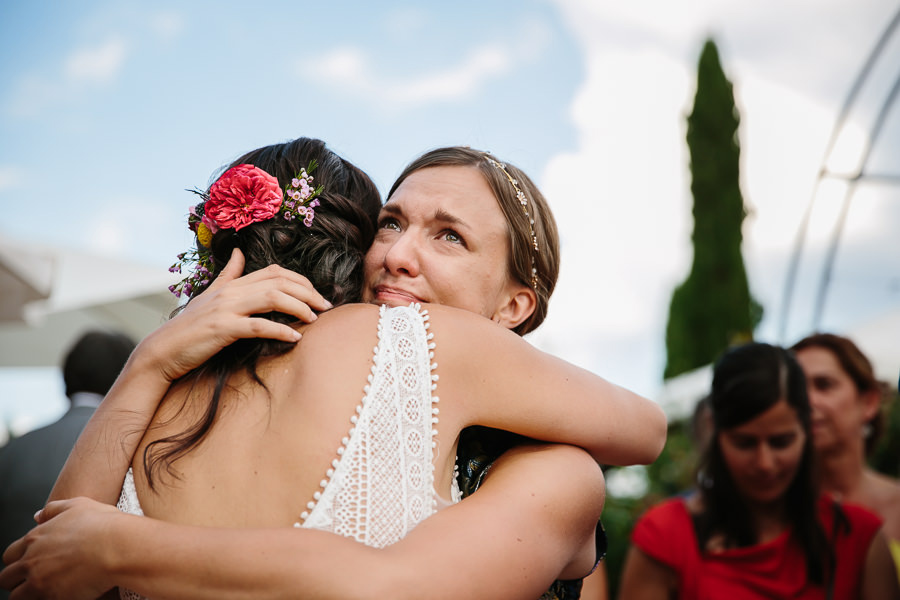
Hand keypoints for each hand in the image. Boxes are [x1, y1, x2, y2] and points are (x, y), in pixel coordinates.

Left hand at [0, 498, 119, 598]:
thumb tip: (38, 515)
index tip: (32, 563)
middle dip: (17, 580)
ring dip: (27, 594)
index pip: (10, 555)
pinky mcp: (52, 598)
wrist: (118, 547)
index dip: (19, 560)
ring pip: (16, 596)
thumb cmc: (103, 525)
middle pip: (6, 578)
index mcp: (35, 539)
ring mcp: (39, 582)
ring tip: (47, 591)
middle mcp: (32, 561)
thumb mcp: (78, 505)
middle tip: (36, 580)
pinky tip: (62, 595)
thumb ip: (54, 509)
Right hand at [143, 247, 331, 382]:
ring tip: (315, 319)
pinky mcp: (223, 329)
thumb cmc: (189, 327)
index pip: (274, 272)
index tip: (316, 294)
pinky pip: (258, 326)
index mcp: (232, 284)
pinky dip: (280, 330)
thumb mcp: (210, 295)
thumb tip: (239, 252)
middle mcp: (231, 292)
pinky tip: (296, 337)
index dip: (300, 280)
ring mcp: (227, 309)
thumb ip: (228, 275)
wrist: (163, 350)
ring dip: (299, 307)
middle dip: (308, 292)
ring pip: (273, 298)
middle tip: (326, 306)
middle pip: (279, 282)